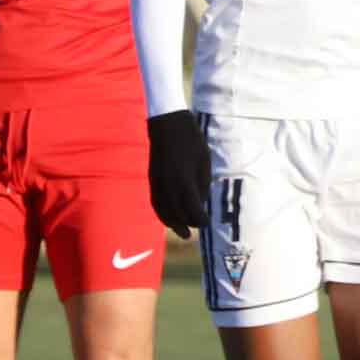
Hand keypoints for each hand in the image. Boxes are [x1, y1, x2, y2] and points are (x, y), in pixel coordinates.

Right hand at [145, 111, 209, 238]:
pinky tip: (169, 220)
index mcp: (185, 183)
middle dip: (190, 223)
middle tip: (199, 228)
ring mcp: (158, 185)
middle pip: (179, 215)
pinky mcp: (152, 181)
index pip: (193, 211)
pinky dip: (162, 215)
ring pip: (164, 212)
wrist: (168, 127)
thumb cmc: (192, 143)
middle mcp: (169, 188)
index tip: (207, 222)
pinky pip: (156, 204)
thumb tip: (200, 205)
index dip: (201, 220)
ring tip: (183, 233)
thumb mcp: (204, 164)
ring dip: (174, 224)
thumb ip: (201, 186)